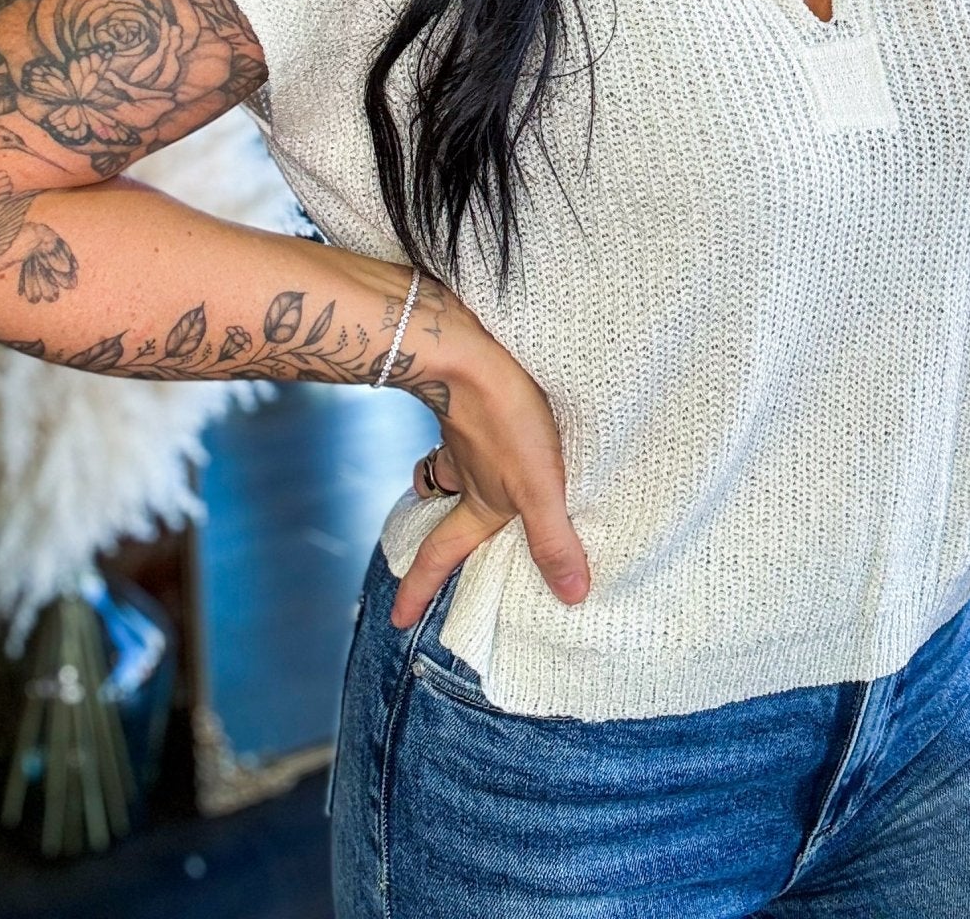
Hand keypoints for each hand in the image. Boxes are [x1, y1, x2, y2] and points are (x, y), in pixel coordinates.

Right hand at [386, 292, 590, 630]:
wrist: (470, 349)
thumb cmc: (504, 419)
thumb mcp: (538, 487)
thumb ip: (553, 538)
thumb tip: (572, 597)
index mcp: (478, 500)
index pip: (441, 554)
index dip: (419, 588)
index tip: (397, 620)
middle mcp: (465, 471)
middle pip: (441, 505)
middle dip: (436, 525)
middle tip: (429, 538)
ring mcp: (466, 434)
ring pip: (451, 466)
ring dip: (452, 478)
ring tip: (464, 483)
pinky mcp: (475, 399)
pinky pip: (468, 431)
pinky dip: (475, 439)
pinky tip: (500, 425)